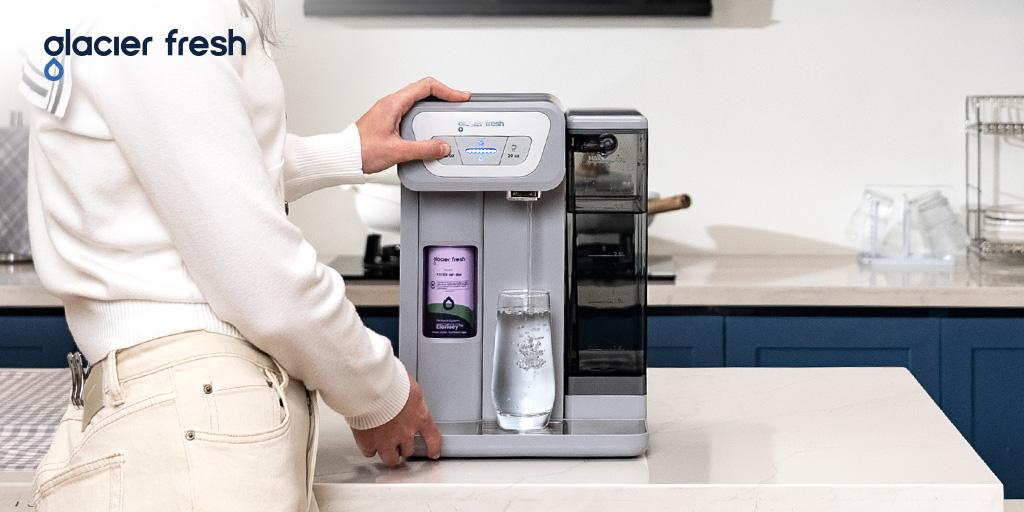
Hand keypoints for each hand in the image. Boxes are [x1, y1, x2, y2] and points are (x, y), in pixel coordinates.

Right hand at [350, 374, 441, 466]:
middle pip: (408, 450)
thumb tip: (407, 394)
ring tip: (384, 449)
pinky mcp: (369, 442)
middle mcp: (406, 433)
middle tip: (399, 444)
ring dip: (389, 454)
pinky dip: (369, 448)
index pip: (432, 438)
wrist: (371, 387)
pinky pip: (370, 452)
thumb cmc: (390, 381)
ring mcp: (387, 440)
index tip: (433, 453)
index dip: (433, 448)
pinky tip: (368, 443)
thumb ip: (410, 397)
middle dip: (404, 448)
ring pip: (390, 458)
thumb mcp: (410, 386)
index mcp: (419, 417)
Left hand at [356, 77, 470, 172]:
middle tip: (458, 104)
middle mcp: (391, 103)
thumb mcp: (397, 151)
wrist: (343, 157)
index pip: (426, 87)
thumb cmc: (361, 150)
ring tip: (448, 115)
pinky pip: (411, 111)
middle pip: (424, 91)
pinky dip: (425, 116)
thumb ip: (422, 149)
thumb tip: (441, 147)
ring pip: (418, 101)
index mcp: (393, 103)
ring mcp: (389, 111)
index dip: (447, 90)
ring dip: (435, 106)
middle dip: (444, 96)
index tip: (460, 97)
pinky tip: (430, 128)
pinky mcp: (389, 120)